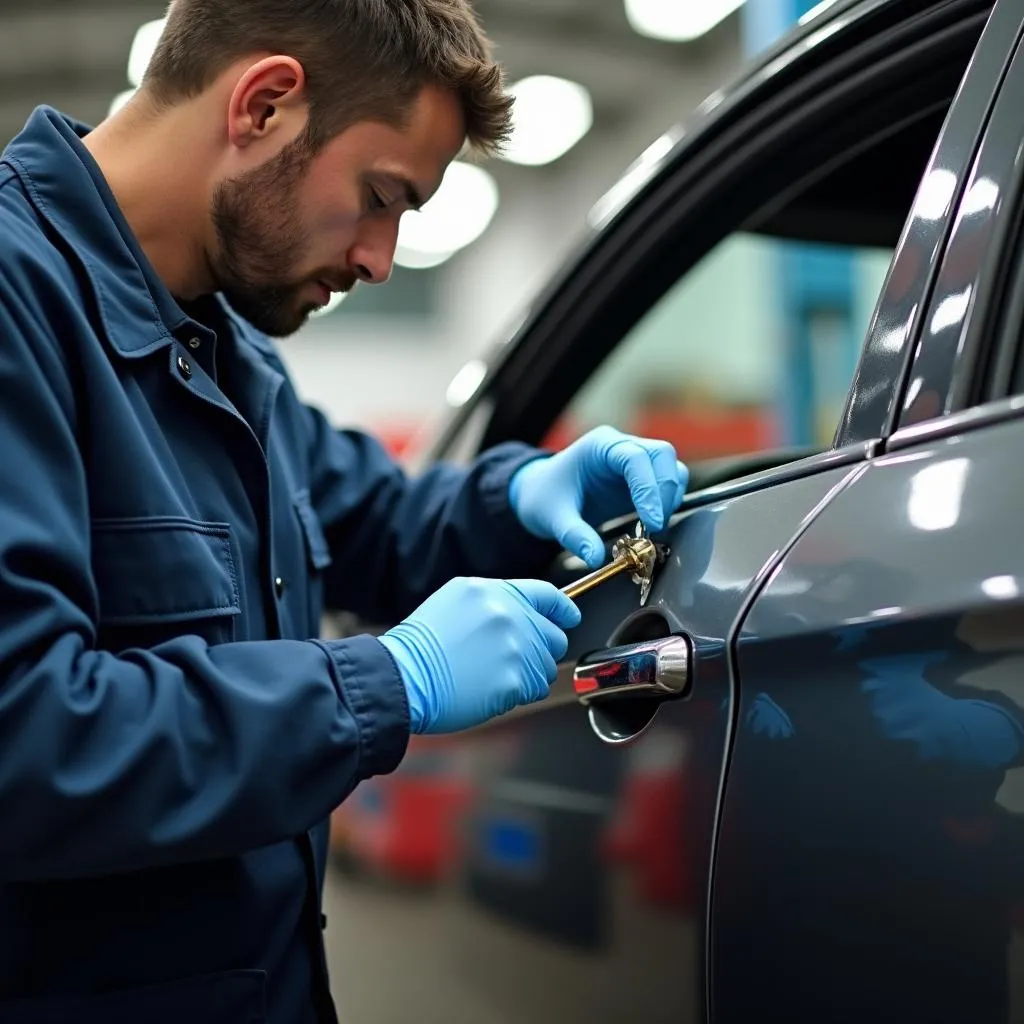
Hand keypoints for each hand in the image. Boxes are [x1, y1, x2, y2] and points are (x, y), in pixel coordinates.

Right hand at [378, 577, 580, 734]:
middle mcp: (509, 615)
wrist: (402, 677)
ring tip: (495, 676)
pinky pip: (536, 689)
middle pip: (555, 635)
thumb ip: (495, 603)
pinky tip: (493, 690)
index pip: (548, 594)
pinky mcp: (514, 679)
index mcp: (493, 591)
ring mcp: (514, 647)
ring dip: (530, 675)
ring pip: (548, 666)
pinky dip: (520, 694)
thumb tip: (525, 614)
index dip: (563, 610)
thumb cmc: (420, 646)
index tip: (569, 618)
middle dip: (542, 650)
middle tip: (514, 659)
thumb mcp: (455, 601)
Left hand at [509, 426, 688, 569]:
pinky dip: (667, 503)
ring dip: (670, 497)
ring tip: (653, 527)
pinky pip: (666, 484)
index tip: (652, 521)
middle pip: (662, 455)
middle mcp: (620, 447)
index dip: (649, 488)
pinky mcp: (640, 479)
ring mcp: (633, 461)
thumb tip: (597, 558)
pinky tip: (652, 524)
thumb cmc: (543, 498)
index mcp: (599, 446)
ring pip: (671, 467)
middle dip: (665, 490)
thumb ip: (575, 536)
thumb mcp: (552, 518)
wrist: (539, 495)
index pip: (635, 457)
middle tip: (656, 525)